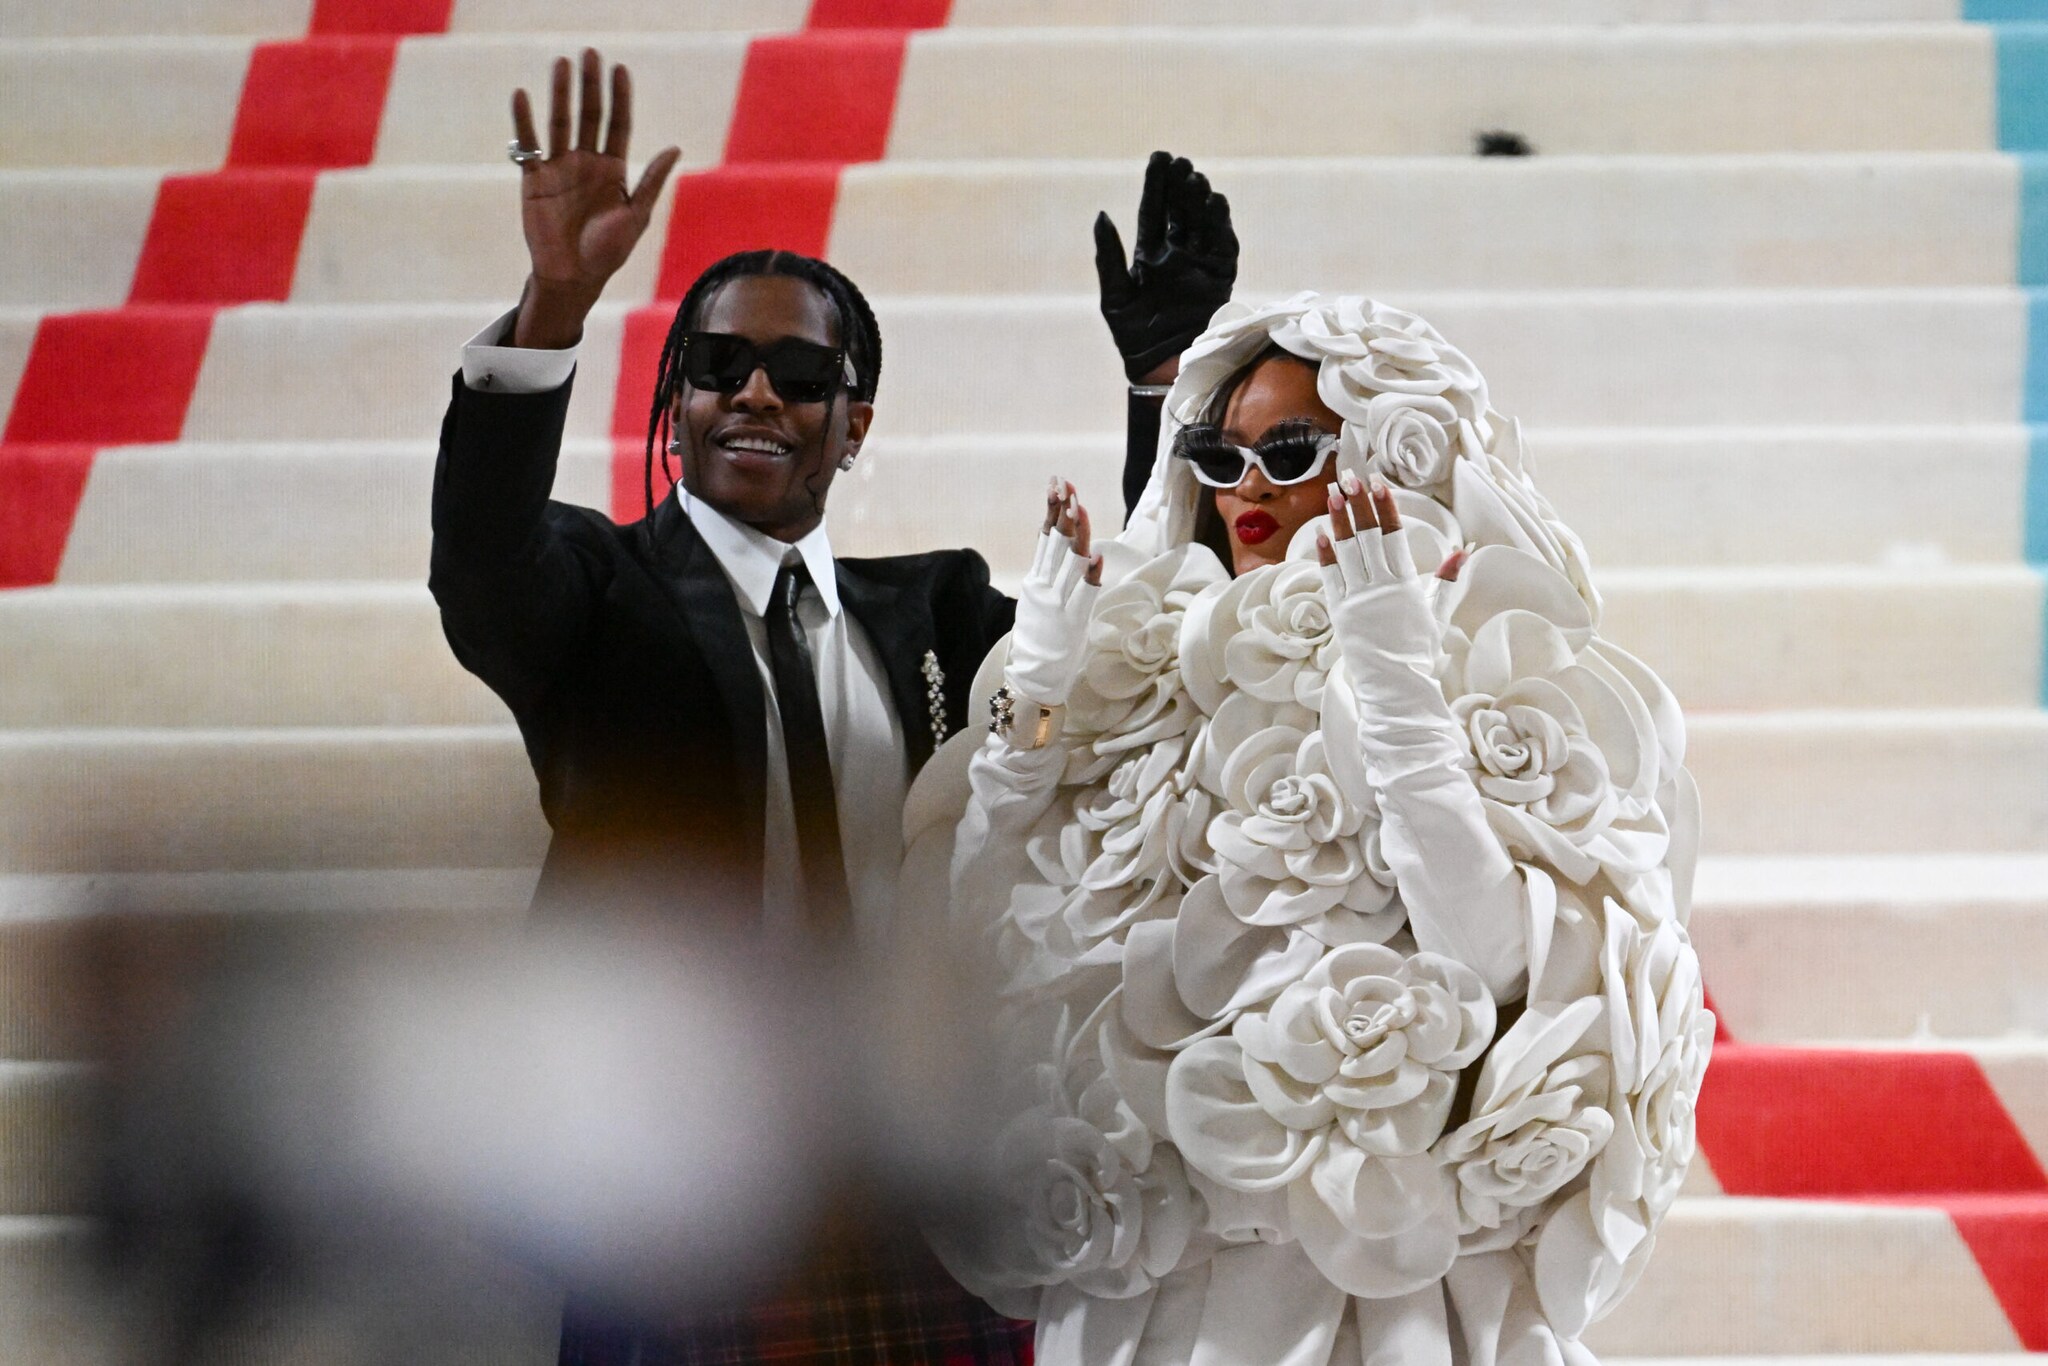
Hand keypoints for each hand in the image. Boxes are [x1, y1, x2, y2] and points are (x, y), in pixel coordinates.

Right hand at [510, 49, 680, 348]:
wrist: (573, 277)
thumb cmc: (608, 252)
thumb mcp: (636, 216)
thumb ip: (650, 181)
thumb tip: (674, 148)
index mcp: (613, 170)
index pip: (618, 125)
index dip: (620, 98)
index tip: (621, 70)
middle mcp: (586, 162)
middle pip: (589, 116)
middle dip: (591, 86)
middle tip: (590, 53)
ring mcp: (559, 168)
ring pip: (560, 123)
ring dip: (560, 94)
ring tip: (561, 64)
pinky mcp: (534, 179)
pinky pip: (528, 145)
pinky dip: (524, 121)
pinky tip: (523, 96)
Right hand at [1005, 479, 1103, 707]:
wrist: (1032, 677)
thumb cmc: (1039, 640)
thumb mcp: (1036, 602)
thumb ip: (1046, 578)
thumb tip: (1057, 553)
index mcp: (1035, 581)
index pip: (1044, 537)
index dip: (1052, 510)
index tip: (1057, 484)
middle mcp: (1044, 587)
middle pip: (1055, 542)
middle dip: (1062, 511)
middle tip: (1067, 484)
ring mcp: (1057, 603)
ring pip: (1068, 561)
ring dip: (1076, 533)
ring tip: (1079, 507)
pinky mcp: (1071, 621)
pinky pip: (1083, 594)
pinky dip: (1089, 576)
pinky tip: (1095, 556)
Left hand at [1093, 151, 1237, 383]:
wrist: (1161, 365)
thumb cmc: (1132, 336)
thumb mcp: (1113, 296)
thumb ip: (1108, 256)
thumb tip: (1101, 215)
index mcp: (1149, 256)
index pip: (1153, 212)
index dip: (1156, 186)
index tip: (1159, 159)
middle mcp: (1175, 256)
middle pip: (1179, 212)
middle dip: (1179, 187)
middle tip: (1180, 163)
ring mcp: (1198, 265)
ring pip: (1201, 223)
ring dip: (1199, 200)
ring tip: (1195, 179)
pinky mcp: (1218, 278)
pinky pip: (1222, 245)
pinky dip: (1220, 224)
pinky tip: (1215, 203)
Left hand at [1316, 474, 1464, 764]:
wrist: (1396, 684)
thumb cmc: (1419, 650)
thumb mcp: (1437, 613)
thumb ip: (1446, 581)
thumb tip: (1461, 552)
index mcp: (1404, 584)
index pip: (1393, 536)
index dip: (1385, 507)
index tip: (1378, 483)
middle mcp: (1379, 587)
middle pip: (1367, 536)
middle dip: (1359, 504)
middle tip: (1350, 475)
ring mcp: (1356, 598)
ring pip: (1346, 551)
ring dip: (1339, 520)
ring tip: (1333, 493)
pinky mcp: (1339, 612)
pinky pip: (1331, 577)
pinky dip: (1326, 555)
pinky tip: (1322, 533)